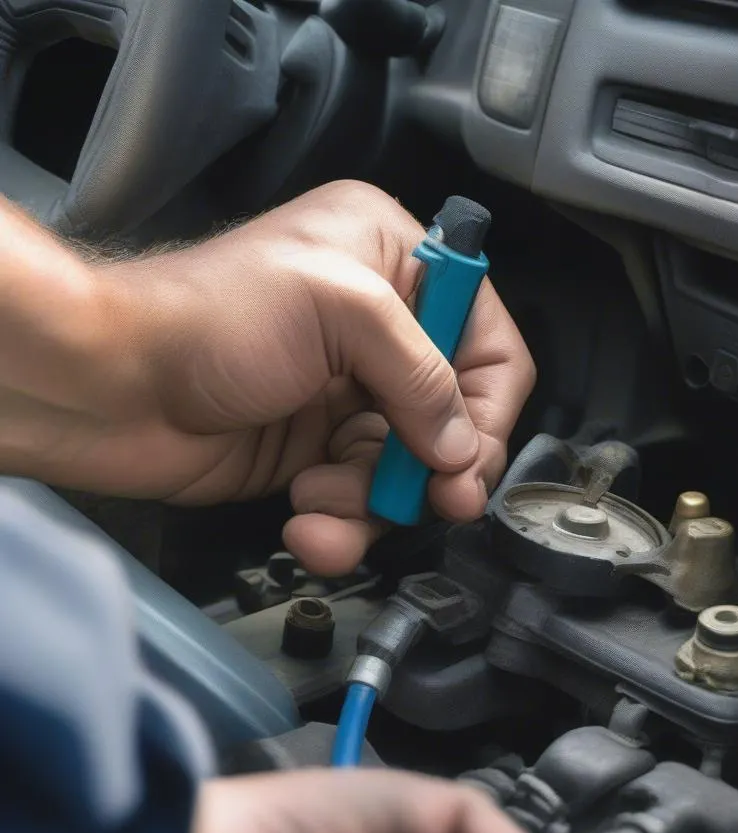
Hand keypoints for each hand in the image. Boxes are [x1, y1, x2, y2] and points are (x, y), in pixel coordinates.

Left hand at [4, 183, 533, 574]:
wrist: (107, 386)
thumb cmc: (207, 315)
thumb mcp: (339, 310)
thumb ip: (420, 375)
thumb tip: (462, 450)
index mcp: (392, 262)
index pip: (483, 340)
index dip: (487, 405)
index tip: (467, 458)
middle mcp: (377, 329)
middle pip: (452, 416)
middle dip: (438, 466)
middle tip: (439, 501)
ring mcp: (347, 394)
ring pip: (408, 469)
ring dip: (376, 501)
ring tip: (326, 499)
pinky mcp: (315, 450)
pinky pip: (362, 499)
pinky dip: (342, 522)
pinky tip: (309, 521)